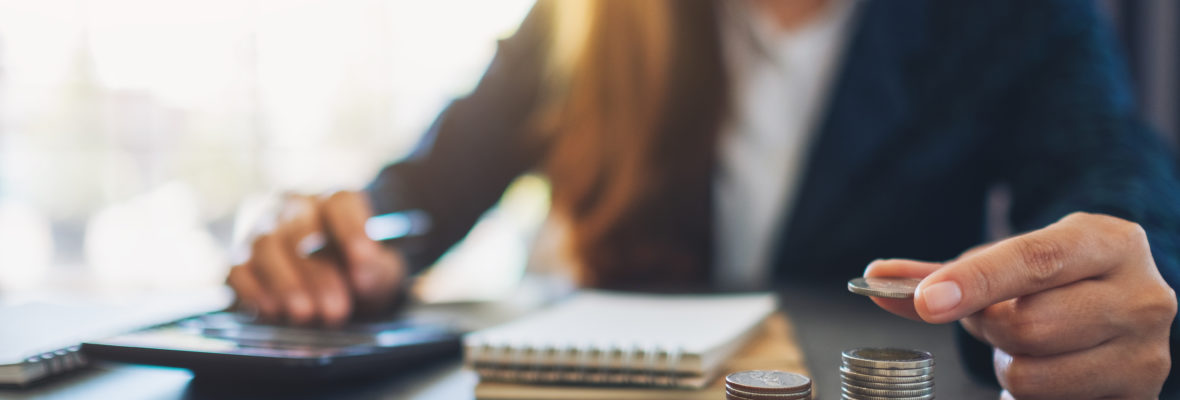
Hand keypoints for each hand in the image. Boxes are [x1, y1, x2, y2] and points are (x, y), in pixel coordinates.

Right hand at [226, 191, 406, 325]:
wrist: (337, 289)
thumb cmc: (361, 273)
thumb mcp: (381, 272)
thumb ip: (377, 270)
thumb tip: (362, 274)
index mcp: (336, 201)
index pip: (341, 202)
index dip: (352, 229)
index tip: (364, 259)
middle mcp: (296, 208)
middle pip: (302, 230)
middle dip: (319, 273)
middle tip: (335, 310)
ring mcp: (264, 230)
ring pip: (266, 246)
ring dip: (286, 283)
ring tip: (305, 314)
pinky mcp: (242, 260)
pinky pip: (240, 269)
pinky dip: (254, 290)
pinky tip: (273, 311)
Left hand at [867, 212, 1175, 398]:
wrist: (1125, 307)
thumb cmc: (1055, 281)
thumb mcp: (1008, 262)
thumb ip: (941, 271)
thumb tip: (875, 278)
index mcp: (1110, 243)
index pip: (1035, 260)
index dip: (976, 281)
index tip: (927, 301)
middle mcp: (1142, 298)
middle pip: (1028, 325)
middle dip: (987, 325)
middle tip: (991, 317)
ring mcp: (1145, 355)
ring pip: (1031, 375)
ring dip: (1007, 365)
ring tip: (1027, 346)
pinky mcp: (1137, 399)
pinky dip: (1026, 394)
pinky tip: (1046, 372)